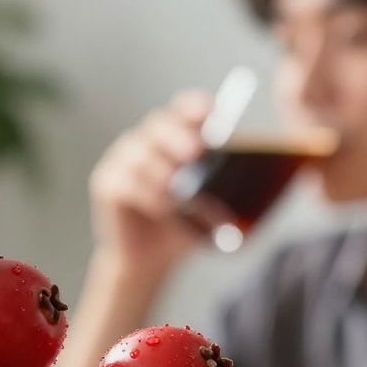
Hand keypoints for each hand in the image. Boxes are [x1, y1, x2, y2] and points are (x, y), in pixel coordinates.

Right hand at [88, 89, 211, 276]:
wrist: (149, 259)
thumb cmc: (180, 225)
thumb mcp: (209, 205)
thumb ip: (227, 189)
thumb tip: (260, 188)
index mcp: (171, 139)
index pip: (181, 111)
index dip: (193, 107)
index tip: (209, 111)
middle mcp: (144, 142)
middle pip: (158, 125)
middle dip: (178, 135)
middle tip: (196, 151)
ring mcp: (121, 161)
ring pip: (140, 155)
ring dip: (164, 173)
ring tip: (179, 193)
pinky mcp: (105, 184)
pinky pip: (125, 182)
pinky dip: (147, 194)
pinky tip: (163, 208)